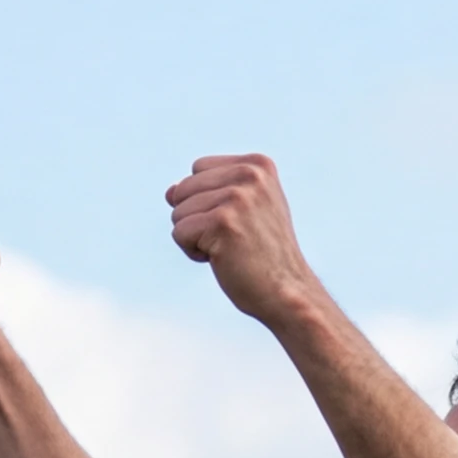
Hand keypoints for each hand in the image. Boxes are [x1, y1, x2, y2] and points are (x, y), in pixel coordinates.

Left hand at [161, 154, 317, 327]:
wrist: (288, 293)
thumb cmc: (263, 255)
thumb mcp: (244, 210)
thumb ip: (209, 191)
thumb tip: (169, 192)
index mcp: (258, 164)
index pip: (198, 169)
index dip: (207, 201)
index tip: (239, 222)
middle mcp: (249, 175)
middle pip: (183, 189)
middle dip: (197, 219)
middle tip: (235, 239)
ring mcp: (237, 197)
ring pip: (178, 212)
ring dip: (196, 238)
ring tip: (231, 249)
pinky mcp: (223, 222)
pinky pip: (179, 233)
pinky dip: (193, 252)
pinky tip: (223, 259)